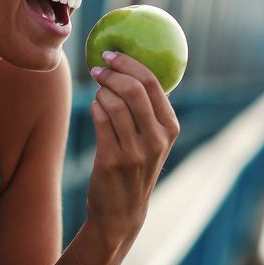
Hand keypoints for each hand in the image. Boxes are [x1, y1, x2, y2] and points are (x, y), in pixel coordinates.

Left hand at [86, 51, 179, 247]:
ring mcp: (135, 150)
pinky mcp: (112, 159)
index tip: (112, 53)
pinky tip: (93, 105)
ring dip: (100, 90)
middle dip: (112, 72)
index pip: (153, 83)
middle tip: (98, 67)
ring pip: (114, 103)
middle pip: (134, 89)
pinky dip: (94, 106)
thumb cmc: (134, 168)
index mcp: (170, 128)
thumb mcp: (151, 141)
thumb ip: (146, 111)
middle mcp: (157, 138)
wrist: (121, 211)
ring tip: (95, 89)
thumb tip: (128, 68)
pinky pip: (100, 120)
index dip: (130, 63)